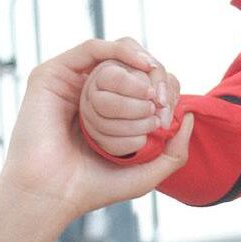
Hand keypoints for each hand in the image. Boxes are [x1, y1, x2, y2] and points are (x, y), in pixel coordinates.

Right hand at [0, 38, 192, 241]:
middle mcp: (88, 95)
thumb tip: (189, 117)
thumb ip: (175, 154)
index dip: (163, 86)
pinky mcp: (52, 74)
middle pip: (130, 66)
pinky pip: (92, 48)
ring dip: (140, 62)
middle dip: (155, 73)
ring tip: (153, 81)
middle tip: (163, 94)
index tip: (172, 103)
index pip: (141, 86)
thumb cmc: (93, 188)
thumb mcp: (146, 174)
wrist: (51, 193)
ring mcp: (70, 83)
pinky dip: (120, 51)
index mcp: (107, 115)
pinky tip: (141, 64)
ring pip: (114, 55)